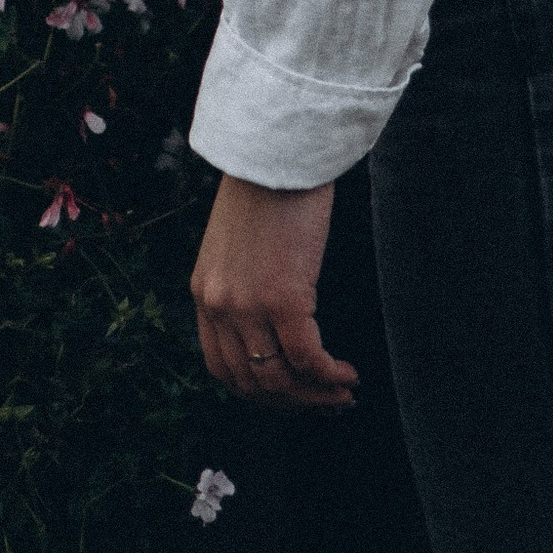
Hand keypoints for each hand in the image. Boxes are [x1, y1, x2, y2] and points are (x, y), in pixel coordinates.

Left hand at [191, 174, 356, 412]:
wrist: (278, 149)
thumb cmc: (267, 187)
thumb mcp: (236, 245)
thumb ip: (241, 285)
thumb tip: (271, 329)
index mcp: (204, 293)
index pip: (223, 369)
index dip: (260, 394)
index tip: (292, 396)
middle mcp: (219, 306)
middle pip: (252, 383)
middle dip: (292, 402)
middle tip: (325, 404)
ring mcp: (248, 306)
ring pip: (280, 379)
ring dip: (314, 396)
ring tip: (342, 393)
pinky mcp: (283, 298)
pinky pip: (307, 359)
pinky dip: (329, 376)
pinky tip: (347, 375)